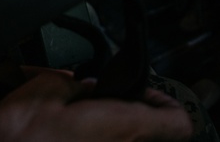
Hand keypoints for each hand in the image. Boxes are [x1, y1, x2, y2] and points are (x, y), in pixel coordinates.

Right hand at [0, 68, 192, 141]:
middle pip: (152, 136)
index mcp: (121, 128)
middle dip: (129, 115)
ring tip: (79, 124)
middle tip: (102, 103)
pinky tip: (64, 139)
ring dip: (109, 132)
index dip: (164, 102)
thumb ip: (73, 83)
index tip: (141, 91)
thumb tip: (84, 88)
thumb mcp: (41, 90)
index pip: (179, 122)